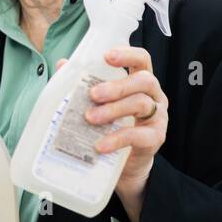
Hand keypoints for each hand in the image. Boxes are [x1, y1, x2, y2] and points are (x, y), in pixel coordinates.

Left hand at [76, 46, 167, 221]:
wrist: (124, 166)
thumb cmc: (111, 127)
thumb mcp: (98, 105)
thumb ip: (84, 84)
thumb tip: (63, 64)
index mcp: (140, 82)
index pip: (142, 60)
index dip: (128, 55)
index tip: (107, 56)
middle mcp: (154, 95)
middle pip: (144, 80)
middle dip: (117, 85)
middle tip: (93, 94)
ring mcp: (158, 117)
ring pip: (141, 104)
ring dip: (113, 110)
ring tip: (90, 118)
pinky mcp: (156, 138)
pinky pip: (139, 135)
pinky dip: (117, 139)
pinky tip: (100, 145)